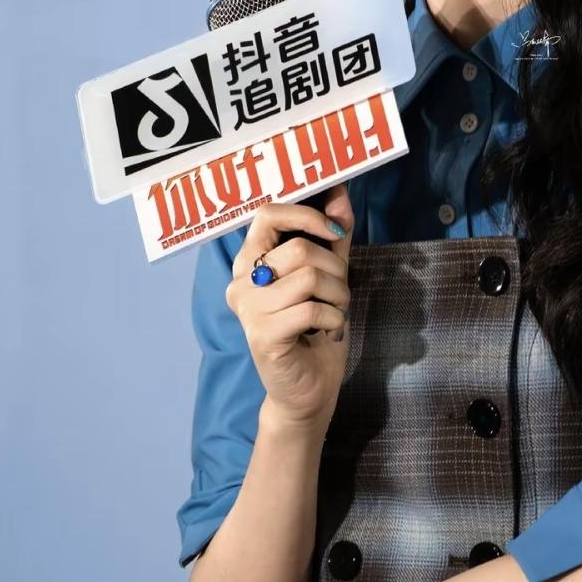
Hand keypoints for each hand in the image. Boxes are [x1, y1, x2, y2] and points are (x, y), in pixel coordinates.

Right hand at [227, 180, 354, 426]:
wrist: (308, 388)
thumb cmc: (315, 329)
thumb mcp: (327, 276)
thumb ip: (331, 237)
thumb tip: (340, 192)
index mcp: (251, 261)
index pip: (268, 214)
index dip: (307, 215)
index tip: (336, 231)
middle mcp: (241, 282)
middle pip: (300, 249)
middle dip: (336, 270)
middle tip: (338, 295)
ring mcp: (248, 309)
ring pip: (309, 277)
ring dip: (338, 297)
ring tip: (333, 314)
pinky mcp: (262, 334)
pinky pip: (312, 309)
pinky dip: (334, 320)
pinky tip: (329, 332)